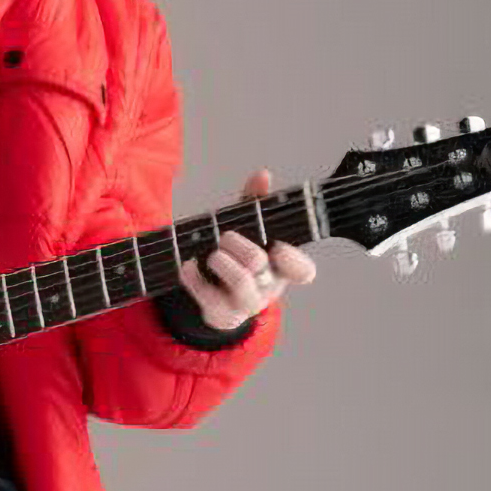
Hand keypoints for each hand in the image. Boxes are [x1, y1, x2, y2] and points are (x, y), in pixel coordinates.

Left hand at [176, 167, 316, 330]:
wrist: (216, 294)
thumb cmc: (238, 255)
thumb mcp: (248, 228)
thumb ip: (255, 203)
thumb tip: (262, 175)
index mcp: (281, 267)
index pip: (303, 271)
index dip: (293, 259)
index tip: (276, 246)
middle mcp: (268, 287)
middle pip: (259, 265)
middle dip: (240, 246)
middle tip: (226, 237)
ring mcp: (246, 304)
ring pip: (240, 283)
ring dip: (222, 262)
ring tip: (212, 253)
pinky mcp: (222, 315)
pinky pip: (209, 299)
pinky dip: (194, 278)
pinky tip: (188, 265)